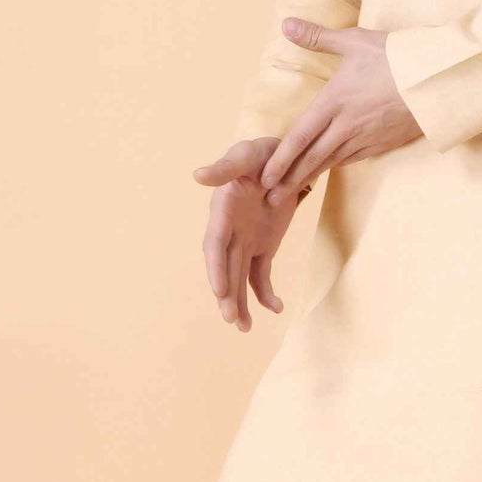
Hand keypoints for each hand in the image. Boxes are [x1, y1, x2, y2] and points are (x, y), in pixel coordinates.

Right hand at [192, 136, 309, 331]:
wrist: (284, 158)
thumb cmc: (261, 153)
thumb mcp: (246, 155)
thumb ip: (225, 167)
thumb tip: (197, 175)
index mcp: (222, 212)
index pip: (214, 245)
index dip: (215, 268)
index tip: (218, 290)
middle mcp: (229, 231)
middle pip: (225, 268)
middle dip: (227, 294)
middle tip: (231, 319)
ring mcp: (245, 242)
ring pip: (240, 279)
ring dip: (240, 303)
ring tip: (243, 328)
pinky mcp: (263, 248)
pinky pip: (261, 276)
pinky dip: (266, 294)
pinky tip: (276, 309)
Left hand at [259, 23, 421, 207]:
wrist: (438, 80)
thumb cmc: (396, 58)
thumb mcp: (354, 41)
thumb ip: (317, 37)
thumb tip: (286, 23)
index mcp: (334, 102)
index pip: (300, 136)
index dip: (280, 158)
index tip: (264, 175)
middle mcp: (346, 126)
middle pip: (312, 158)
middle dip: (289, 179)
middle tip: (272, 198)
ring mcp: (365, 138)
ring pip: (331, 162)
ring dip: (310, 178)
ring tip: (292, 192)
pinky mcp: (383, 143)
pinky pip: (352, 159)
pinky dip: (335, 167)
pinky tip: (328, 170)